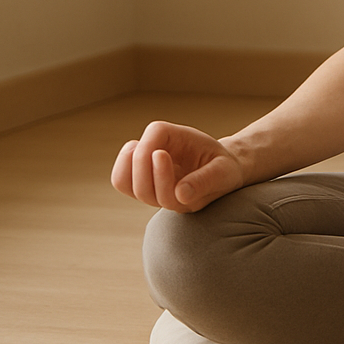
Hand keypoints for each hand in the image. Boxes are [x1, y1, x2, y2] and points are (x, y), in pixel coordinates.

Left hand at [110, 120, 247, 212]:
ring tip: (143, 144)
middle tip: (155, 144)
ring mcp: (153, 194)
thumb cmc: (221, 166)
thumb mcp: (222, 169)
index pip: (168, 196)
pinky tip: (138, 147)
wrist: (220, 167)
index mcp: (190, 198)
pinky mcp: (142, 183)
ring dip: (131, 161)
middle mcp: (168, 200)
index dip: (161, 175)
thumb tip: (181, 195)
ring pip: (127, 185)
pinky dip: (124, 161)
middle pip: (144, 190)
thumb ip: (204, 180)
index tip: (161, 152)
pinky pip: (122, 180)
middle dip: (144, 163)